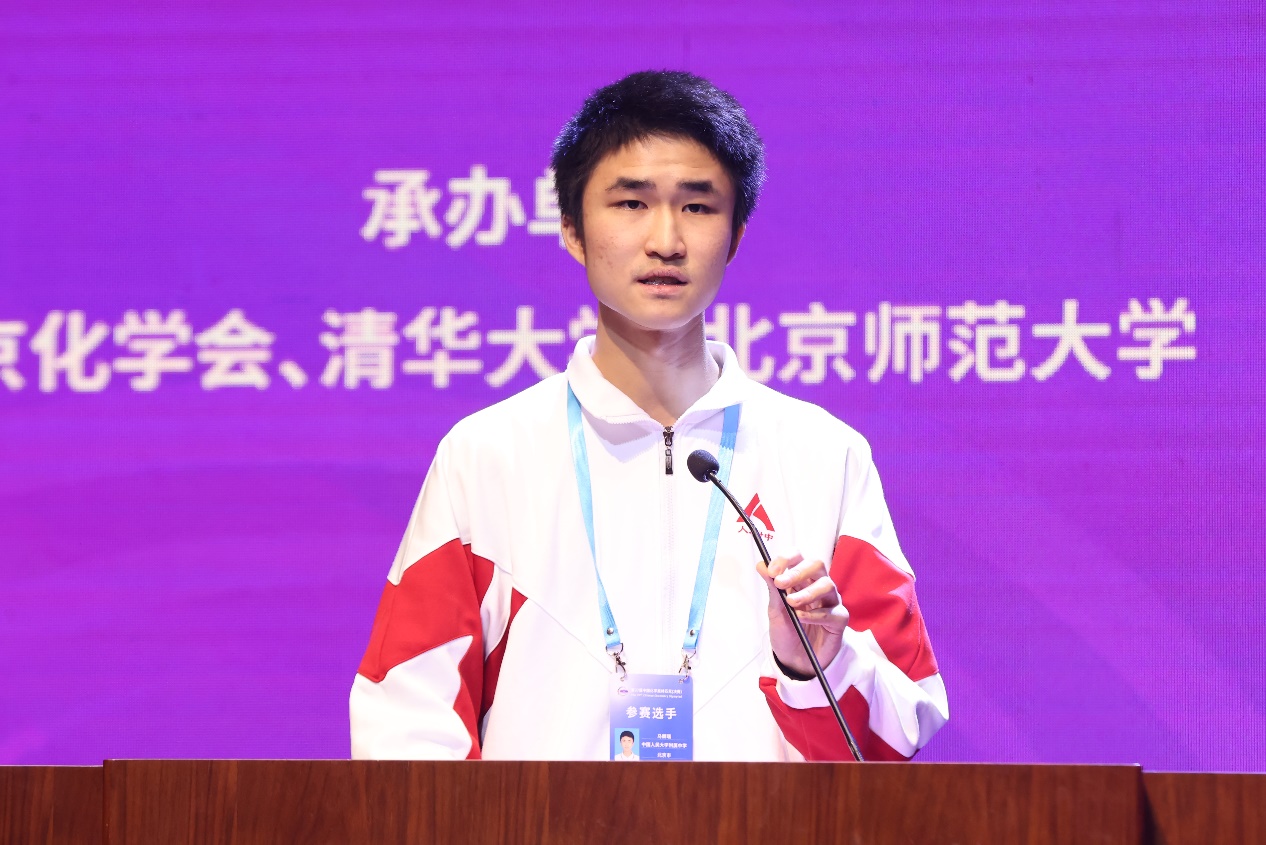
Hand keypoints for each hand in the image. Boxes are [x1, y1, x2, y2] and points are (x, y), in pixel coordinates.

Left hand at [756, 553, 849, 677]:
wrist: (795, 661)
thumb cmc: (787, 632)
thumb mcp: (775, 610)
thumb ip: (772, 587)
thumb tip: (761, 564)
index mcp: (800, 580)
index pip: (798, 557)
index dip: (786, 559)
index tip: (772, 570)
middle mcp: (817, 586)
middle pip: (817, 565)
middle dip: (798, 572)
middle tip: (781, 583)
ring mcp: (830, 602)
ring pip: (827, 586)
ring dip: (807, 593)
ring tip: (791, 603)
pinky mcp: (839, 620)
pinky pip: (833, 611)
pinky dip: (816, 614)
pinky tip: (802, 618)